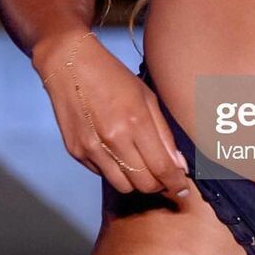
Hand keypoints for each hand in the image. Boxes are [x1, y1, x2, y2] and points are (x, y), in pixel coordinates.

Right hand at [39, 35, 189, 197]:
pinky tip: (118, 154)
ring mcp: (92, 148)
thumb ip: (164, 134)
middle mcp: (113, 139)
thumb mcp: (147, 98)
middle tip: (165, 177)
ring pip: (123, 186)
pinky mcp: (76, 152)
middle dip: (159, 185)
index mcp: (136, 122)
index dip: (176, 184)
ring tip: (142, 167)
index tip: (184, 190)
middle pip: (144, 184)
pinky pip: (103, 174)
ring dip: (137, 182)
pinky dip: (115, 171)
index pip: (162, 168)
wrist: (70, 64)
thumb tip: (178, 164)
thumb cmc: (114, 77)